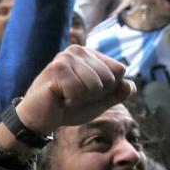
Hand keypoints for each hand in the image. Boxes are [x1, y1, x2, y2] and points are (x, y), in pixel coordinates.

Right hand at [14, 46, 135, 133]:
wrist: (39, 118)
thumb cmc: (67, 107)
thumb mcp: (98, 101)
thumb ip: (116, 93)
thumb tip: (130, 85)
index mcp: (90, 55)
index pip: (119, 69)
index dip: (108, 89)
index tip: (87, 93)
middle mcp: (78, 51)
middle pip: (109, 77)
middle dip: (95, 95)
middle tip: (74, 96)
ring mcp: (65, 58)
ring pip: (95, 85)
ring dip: (82, 99)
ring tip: (66, 97)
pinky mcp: (56, 69)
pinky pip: (79, 91)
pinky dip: (71, 102)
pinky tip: (58, 98)